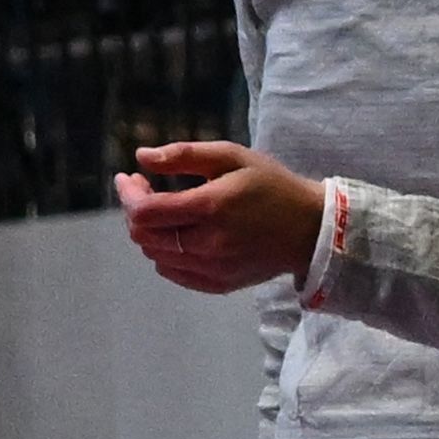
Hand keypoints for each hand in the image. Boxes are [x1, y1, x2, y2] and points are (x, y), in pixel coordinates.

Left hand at [116, 139, 328, 296]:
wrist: (309, 229)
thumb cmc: (271, 185)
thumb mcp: (232, 156)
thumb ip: (184, 154)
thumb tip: (140, 157)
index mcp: (211, 207)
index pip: (145, 212)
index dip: (128, 195)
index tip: (129, 178)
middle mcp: (208, 243)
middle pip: (143, 235)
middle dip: (134, 209)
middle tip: (144, 188)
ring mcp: (212, 268)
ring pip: (154, 254)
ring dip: (147, 230)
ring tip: (161, 209)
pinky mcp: (217, 284)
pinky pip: (172, 271)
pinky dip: (163, 252)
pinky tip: (176, 234)